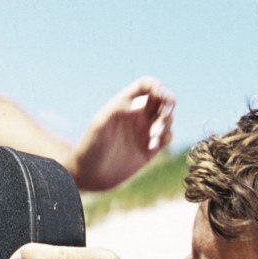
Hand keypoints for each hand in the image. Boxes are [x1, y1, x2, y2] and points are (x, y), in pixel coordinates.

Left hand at [72, 77, 175, 191]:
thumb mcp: (100, 124)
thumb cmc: (90, 146)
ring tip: (153, 137)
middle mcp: (137, 115)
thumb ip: (118, 109)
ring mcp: (144, 131)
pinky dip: (166, 138)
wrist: (89, 173)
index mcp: (125, 104)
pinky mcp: (150, 149)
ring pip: (167, 118)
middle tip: (163, 117)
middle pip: (162, 99)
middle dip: (168, 105)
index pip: (147, 85)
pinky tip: (152, 147)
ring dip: (167, 123)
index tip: (162, 98)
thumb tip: (139, 103)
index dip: (158, 87)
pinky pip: (167, 137)